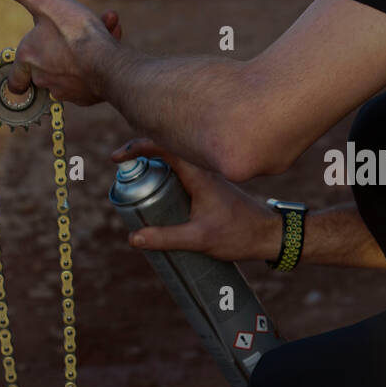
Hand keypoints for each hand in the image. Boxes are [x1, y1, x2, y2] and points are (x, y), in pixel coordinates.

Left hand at [0, 0, 122, 104]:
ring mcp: (66, 92)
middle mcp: (43, 79)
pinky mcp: (88, 98)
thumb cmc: (74, 33)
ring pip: (71, 71)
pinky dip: (98, 64)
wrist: (107, 64)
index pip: (15, 79)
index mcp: (28, 58)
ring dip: (83, 52)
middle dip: (60, 49)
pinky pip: (90, 80)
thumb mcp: (43, 1)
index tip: (24, 70)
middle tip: (76, 32)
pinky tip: (110, 48)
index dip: (19, 74)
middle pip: (46, 71)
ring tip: (102, 31)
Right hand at [109, 138, 279, 261]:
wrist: (269, 234)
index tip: (116, 158)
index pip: (164, 147)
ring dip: (153, 162)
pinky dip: (165, 171)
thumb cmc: (239, 234)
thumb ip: (166, 238)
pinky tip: (157, 188)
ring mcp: (207, 174)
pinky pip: (182, 168)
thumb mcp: (200, 239)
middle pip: (167, 148)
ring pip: (175, 158)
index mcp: (200, 174)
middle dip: (140, 153)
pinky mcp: (210, 183)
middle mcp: (204, 168)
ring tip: (134, 177)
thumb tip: (133, 238)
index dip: (137, 147)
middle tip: (121, 169)